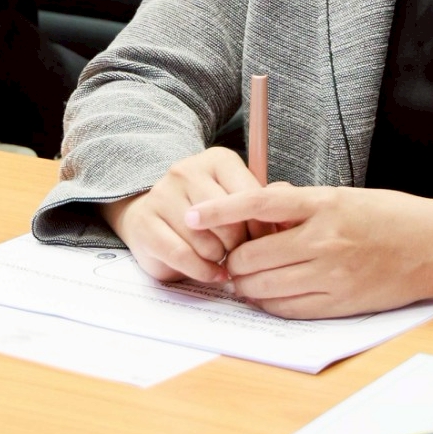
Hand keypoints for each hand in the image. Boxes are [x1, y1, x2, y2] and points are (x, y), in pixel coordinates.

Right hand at [99, 147, 265, 285]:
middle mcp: (187, 170)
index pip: (250, 197)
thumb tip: (287, 221)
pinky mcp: (144, 222)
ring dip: (219, 258)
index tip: (265, 245)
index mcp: (217, 160)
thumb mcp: (235, 201)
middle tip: (239, 254)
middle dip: (238, 245)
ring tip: (221, 259)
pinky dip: (202, 271)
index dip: (261, 228)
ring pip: (204, 239)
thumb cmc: (206, 213)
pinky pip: (182, 255)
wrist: (150, 217)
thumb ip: (262, 207)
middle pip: (227, 220)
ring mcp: (162, 194)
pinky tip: (211, 273)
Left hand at [187, 183, 432, 318]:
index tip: (192, 214)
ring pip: (265, 288)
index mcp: (323, 204)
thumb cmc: (388, 216)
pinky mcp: (340, 304)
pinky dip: (270, 304)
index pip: (257, 202)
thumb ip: (298, 204)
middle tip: (230, 260)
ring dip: (247, 286)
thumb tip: (253, 207)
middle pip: (253, 256)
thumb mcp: (341, 196)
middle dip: (233, 261)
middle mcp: (324, 241)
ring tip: (246, 279)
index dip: (219, 210)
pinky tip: (269, 296)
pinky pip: (288, 310)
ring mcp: (332, 276)